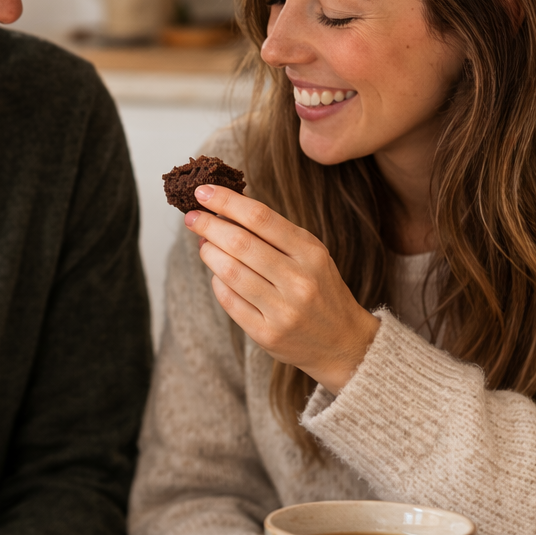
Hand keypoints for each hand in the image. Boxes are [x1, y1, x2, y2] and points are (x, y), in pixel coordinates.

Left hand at [185, 184, 379, 394]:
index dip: (227, 201)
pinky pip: (229, 301)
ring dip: (209, 253)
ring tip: (204, 244)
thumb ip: (275, 234)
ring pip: (230, 272)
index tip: (203, 191)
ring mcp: (282, 310)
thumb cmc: (321, 290)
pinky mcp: (266, 334)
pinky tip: (217, 274)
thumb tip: (225, 211)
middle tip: (192, 217)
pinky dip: (217, 282)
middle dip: (209, 225)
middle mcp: (299, 281)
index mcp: (311, 253)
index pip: (261, 217)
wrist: (343, 343)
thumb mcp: (311, 255)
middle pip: (240, 244)